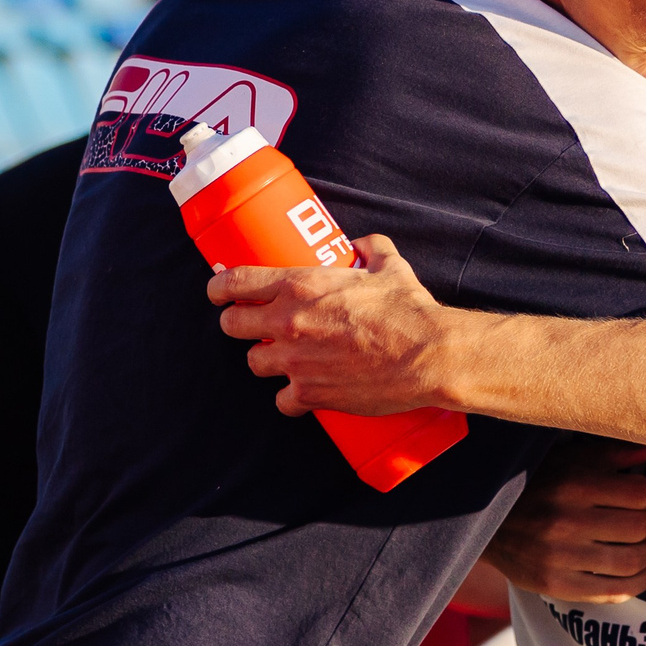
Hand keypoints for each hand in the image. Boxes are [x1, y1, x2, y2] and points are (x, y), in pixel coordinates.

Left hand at [210, 235, 452, 417]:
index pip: (235, 283)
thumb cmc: (408, 310)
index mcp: (299, 285)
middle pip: (232, 326)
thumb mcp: (389, 266)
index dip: (219, 289)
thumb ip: (371, 249)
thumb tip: (362, 244)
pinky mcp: (310, 394)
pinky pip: (281, 400)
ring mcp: (295, 361)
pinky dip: (290, 398)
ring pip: (254, 363)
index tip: (218, 293)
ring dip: (266, 359)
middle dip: (238, 324)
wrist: (427, 355)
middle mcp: (289, 322)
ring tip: (285, 358)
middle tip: (254, 326)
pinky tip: (303, 391)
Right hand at [483, 438, 645, 602]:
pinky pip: (614, 592)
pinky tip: (641, 572)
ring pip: (632, 562)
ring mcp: (560, 558)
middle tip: (643, 521)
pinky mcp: (555, 585)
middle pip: (640, 528)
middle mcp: (565, 521)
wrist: (481, 521)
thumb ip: (609, 453)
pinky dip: (638, 582)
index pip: (641, 494)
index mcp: (571, 484)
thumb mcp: (566, 459)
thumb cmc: (534, 484)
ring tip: (644, 546)